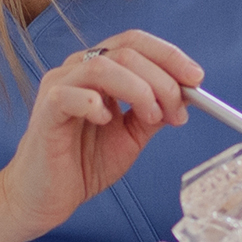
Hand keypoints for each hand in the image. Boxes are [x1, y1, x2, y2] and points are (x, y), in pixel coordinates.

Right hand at [0, 31, 202, 239]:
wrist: (45, 197)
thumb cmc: (83, 163)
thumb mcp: (132, 135)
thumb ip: (154, 112)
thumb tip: (186, 96)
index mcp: (99, 69)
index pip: (136, 43)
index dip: (169, 55)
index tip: (196, 79)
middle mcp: (78, 69)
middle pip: (126, 51)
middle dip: (162, 79)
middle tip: (177, 110)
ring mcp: (59, 86)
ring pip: (103, 66)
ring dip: (138, 89)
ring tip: (150, 117)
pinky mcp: (45, 110)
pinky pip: (70, 94)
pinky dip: (95, 103)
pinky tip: (107, 120)